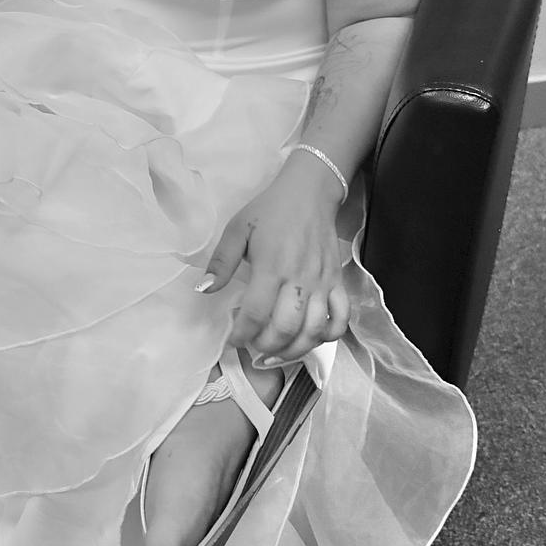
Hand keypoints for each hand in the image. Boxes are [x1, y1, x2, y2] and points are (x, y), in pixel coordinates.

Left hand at [201, 159, 350, 362]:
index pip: (256, 313)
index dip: (241, 334)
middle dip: (265, 346)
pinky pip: (341, 318)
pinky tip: (311, 338)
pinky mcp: (338, 282)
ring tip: (276, 352)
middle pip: (286, 328)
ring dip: (294, 349)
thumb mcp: (238, 229)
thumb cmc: (270, 211)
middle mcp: (300, 279)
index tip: (232, 341)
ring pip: (314, 330)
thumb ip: (221, 262)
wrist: (310, 193)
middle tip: (253, 348)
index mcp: (271, 266)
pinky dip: (329, 335)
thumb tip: (204, 290)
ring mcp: (322, 283)